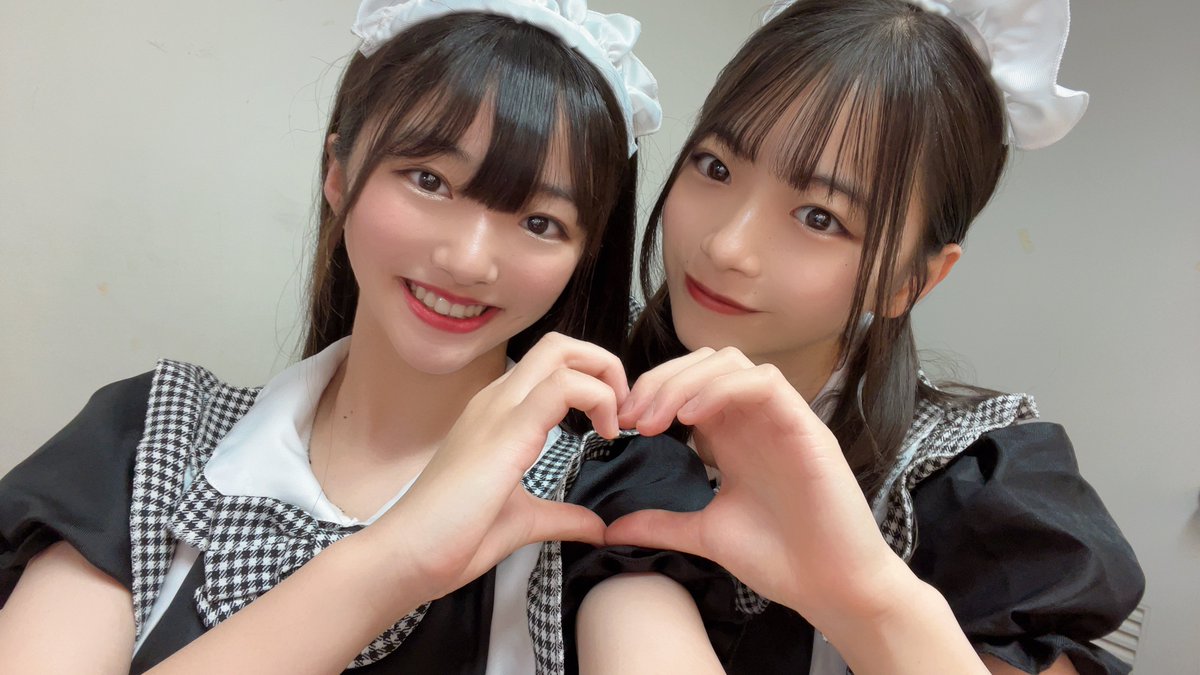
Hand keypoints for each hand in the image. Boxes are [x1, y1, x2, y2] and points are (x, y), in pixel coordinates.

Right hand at [369, 332, 626, 601]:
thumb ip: (559, 516)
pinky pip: (561, 386)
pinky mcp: (506, 431)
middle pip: (558, 344)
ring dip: (605, 377)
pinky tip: (604, 434)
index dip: (592, 380)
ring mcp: (498, 410)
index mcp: (497, 414)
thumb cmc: (451, 538)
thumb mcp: (521, 521)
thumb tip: (595, 525)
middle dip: (604, 364)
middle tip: (621, 411)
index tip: (611, 424)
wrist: (407, 556)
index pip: (550, 364)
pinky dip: (597, 398)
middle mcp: (496, 401)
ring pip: (561, 352)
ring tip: (615, 422)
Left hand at [609, 347, 909, 625]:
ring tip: (656, 419)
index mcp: (733, 437)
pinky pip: (765, 383)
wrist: (830, 589)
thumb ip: (661, 522)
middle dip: (661, 380)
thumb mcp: (704, 534)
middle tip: (632, 417)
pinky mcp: (807, 429)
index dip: (651, 392)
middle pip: (705, 362)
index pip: (690, 383)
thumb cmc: (780, 559)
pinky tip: (692, 420)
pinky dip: (723, 390)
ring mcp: (782, 420)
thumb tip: (610, 528)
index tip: (621, 424)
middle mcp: (756, 421)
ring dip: (685, 381)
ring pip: (732, 363)